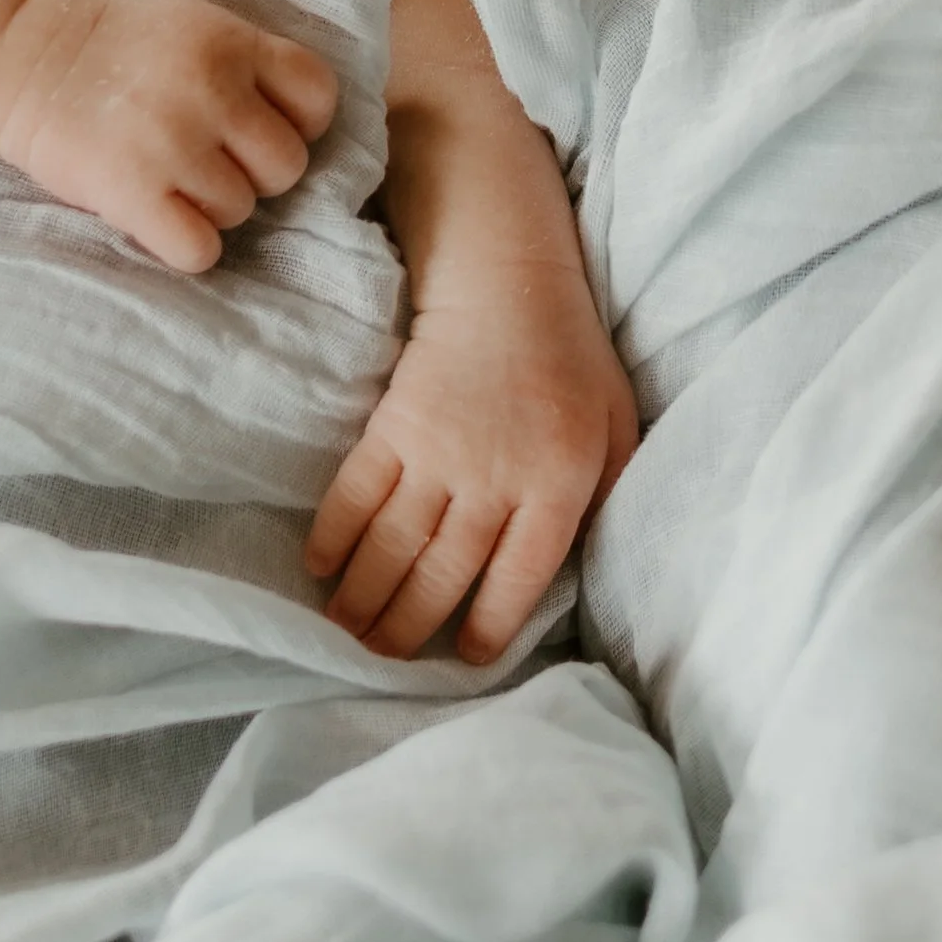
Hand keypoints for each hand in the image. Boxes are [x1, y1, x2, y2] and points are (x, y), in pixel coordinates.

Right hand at [0, 0, 337, 270]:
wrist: (16, 55)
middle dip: (252, 172)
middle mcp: (212, 89)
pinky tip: (156, 218)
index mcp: (232, 42)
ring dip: (210, 208)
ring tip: (166, 180)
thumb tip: (299, 129)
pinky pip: (201, 249)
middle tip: (205, 161)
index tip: (256, 128)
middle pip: (287, 165)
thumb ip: (247, 64)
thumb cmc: (110, 47)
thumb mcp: (191, 25)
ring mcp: (173, 142)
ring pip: (242, 211)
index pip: (317, 98)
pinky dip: (183, 245)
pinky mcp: (133, 191)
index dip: (297, 123)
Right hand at [304, 261, 638, 663]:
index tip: (466, 658)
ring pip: (393, 546)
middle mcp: (494, 481)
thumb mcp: (620, 427)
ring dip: (364, 597)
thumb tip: (587, 562)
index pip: (519, 579)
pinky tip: (320, 568)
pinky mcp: (393, 427)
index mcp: (557, 487)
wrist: (507, 283)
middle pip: (443, 575)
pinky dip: (334, 536)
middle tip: (385, 659)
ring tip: (346, 630)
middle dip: (409, 628)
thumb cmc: (572, 359)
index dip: (489, 627)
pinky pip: (356, 494)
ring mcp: (438, 455)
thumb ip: (609, 495)